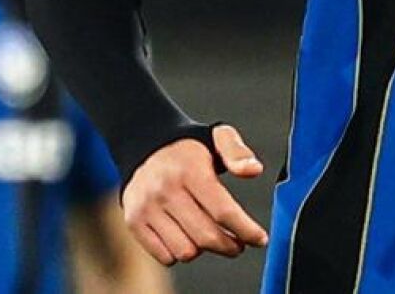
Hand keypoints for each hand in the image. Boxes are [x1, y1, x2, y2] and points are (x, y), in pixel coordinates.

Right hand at [121, 124, 268, 265]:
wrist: (144, 145)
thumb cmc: (188, 149)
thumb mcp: (217, 137)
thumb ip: (237, 152)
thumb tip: (254, 170)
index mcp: (189, 170)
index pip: (223, 211)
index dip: (246, 230)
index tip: (260, 239)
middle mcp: (165, 190)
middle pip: (206, 237)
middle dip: (230, 246)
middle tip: (238, 244)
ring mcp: (146, 207)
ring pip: (186, 252)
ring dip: (204, 250)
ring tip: (211, 237)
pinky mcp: (134, 221)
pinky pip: (165, 256)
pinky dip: (180, 253)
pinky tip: (187, 237)